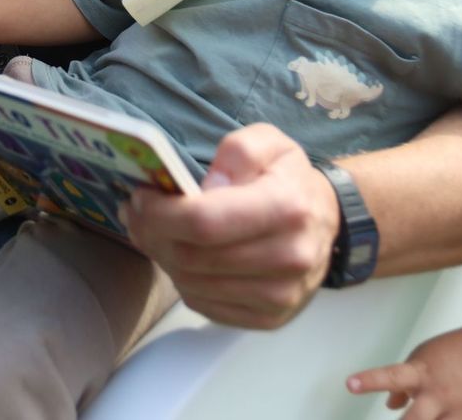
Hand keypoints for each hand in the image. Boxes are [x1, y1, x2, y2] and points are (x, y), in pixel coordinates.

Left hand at [122, 124, 338, 328]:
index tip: (139, 197)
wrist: (327, 222)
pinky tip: (180, 256)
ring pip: (192, 285)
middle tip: (134, 213)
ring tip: (153, 232)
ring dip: (162, 257)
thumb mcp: (270, 142)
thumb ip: (237, 152)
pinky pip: (204, 305)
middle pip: (192, 257)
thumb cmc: (288, 178)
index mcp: (286, 208)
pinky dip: (182, 281)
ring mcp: (281, 295)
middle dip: (151, 234)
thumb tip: (204, 188)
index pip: (204, 222)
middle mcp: (288, 257)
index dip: (160, 213)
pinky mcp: (270, 318)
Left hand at [346, 325, 461, 419]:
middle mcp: (440, 394)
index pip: (391, 377)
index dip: (370, 381)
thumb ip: (404, 384)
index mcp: (422, 374)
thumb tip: (390, 405)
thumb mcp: (423, 359)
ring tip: (432, 418)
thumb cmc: (457, 353)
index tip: (351, 385)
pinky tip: (453, 418)